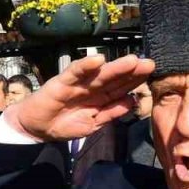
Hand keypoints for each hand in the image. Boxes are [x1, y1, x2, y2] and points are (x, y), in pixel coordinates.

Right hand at [4, 55, 152, 141]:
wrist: (35, 128)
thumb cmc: (63, 124)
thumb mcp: (92, 124)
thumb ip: (110, 113)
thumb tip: (132, 101)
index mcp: (100, 97)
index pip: (121, 87)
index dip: (136, 80)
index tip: (152, 73)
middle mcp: (91, 87)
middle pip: (114, 78)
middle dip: (131, 71)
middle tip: (149, 63)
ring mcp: (77, 84)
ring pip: (99, 74)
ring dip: (115, 67)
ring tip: (131, 60)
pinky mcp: (61, 82)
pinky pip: (75, 73)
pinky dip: (85, 66)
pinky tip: (98, 60)